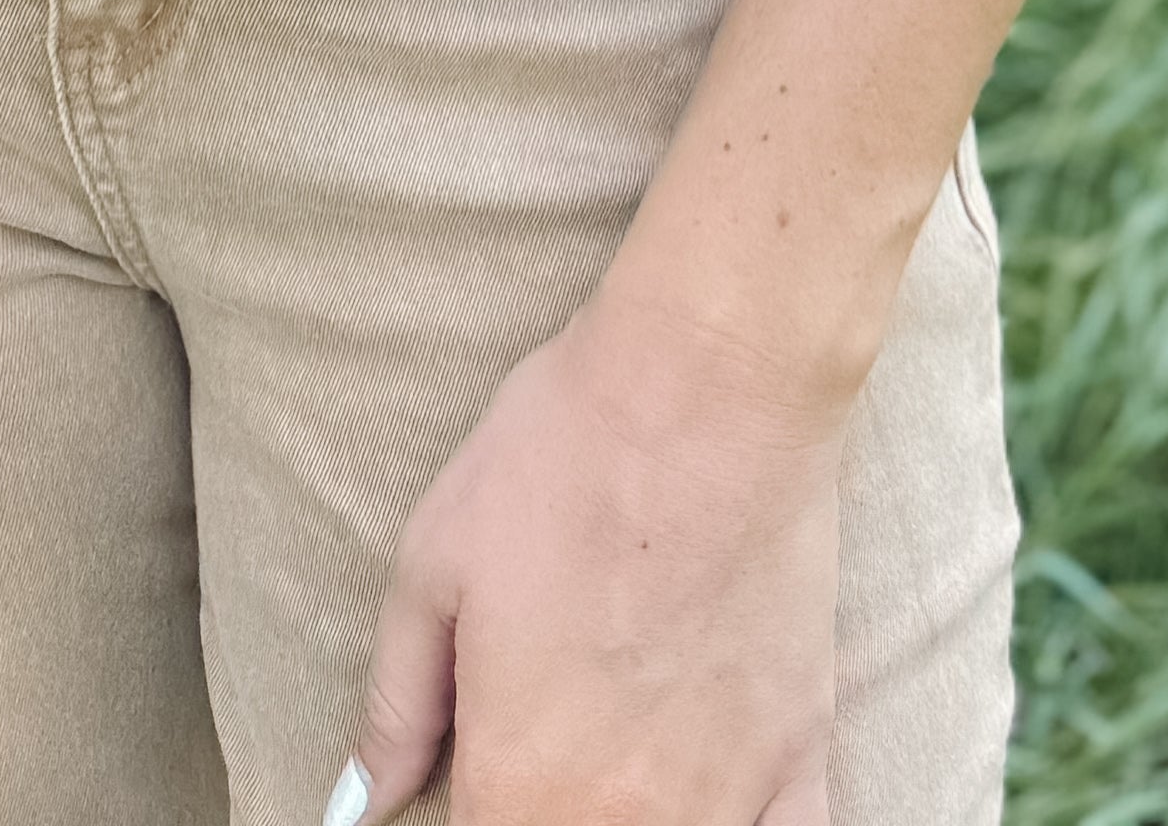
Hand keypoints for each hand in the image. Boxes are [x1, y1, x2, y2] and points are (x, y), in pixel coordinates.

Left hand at [335, 278, 845, 824]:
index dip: (478, 812)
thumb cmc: (562, 458)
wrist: (709, 384)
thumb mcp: (433, 566)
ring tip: (612, 759)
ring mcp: (725, 793)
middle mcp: (627, 816)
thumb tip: (363, 801)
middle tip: (544, 742)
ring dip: (634, 816)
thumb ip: (398, 707)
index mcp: (522, 782)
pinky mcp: (803, 749)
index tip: (483, 775)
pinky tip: (708, 791)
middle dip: (545, 810)